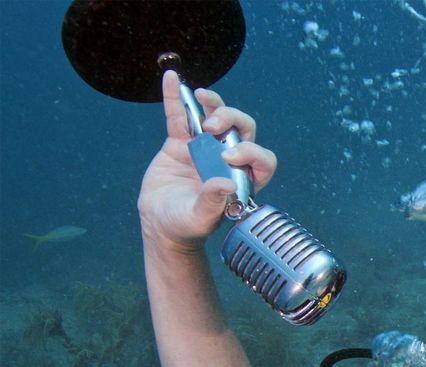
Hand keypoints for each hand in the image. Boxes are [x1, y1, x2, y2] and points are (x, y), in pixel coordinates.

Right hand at [137, 70, 277, 251]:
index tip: (228, 157)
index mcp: (243, 180)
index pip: (262, 159)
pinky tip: (172, 79)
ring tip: (200, 96)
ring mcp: (205, 148)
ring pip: (217, 116)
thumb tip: (224, 185)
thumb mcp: (199, 219)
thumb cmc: (186, 225)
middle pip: (244, 129)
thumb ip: (212, 203)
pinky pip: (180, 115)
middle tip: (212, 128)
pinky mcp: (180, 142)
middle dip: (233, 121)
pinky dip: (176, 97)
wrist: (160, 222)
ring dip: (214, 103)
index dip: (251, 153)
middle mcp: (228, 160)